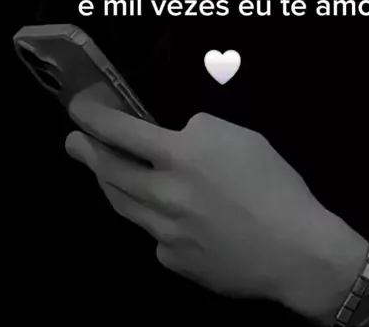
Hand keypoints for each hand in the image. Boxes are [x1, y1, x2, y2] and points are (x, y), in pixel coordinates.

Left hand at [66, 86, 365, 319]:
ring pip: (122, 204)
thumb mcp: (239, 136)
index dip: (94, 116)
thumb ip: (198, 133)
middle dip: (86, 151)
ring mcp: (164, 232)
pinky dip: (151, 217)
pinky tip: (163, 213)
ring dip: (106, 182)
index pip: (121, 130)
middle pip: (110, 170)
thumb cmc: (274, 184)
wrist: (294, 250)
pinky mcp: (173, 261)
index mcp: (181, 155)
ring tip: (101, 170)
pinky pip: (152, 233)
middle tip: (73, 141)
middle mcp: (163, 194)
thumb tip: (175, 139)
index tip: (78, 107)